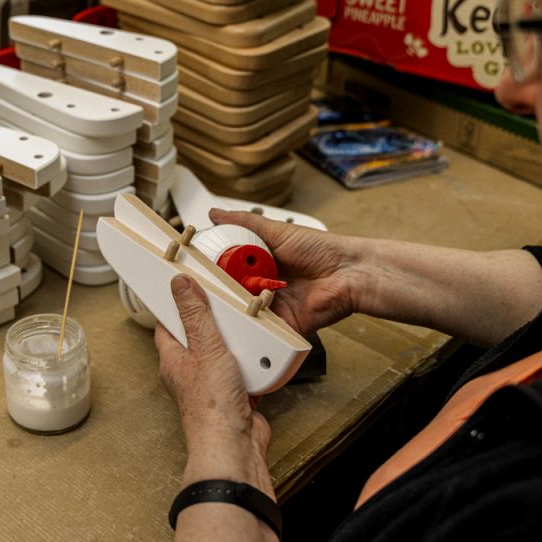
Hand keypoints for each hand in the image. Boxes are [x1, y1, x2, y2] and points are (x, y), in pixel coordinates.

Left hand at [154, 274, 271, 485]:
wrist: (235, 446)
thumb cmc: (211, 406)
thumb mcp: (205, 347)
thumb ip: (195, 314)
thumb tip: (180, 284)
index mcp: (174, 359)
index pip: (168, 324)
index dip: (177, 304)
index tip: (188, 287)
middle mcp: (190, 372)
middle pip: (201, 336)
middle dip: (216, 322)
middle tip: (227, 305)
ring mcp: (213, 384)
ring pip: (225, 353)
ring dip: (239, 344)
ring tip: (247, 331)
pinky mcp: (235, 395)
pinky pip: (245, 371)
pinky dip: (255, 364)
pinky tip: (262, 358)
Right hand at [210, 208, 363, 335]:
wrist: (349, 273)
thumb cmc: (320, 250)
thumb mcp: (277, 231)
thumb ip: (244, 223)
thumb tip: (215, 213)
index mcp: (261, 263)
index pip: (229, 267)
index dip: (213, 267)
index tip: (193, 265)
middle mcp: (264, 285)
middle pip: (232, 290)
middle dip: (218, 288)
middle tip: (198, 285)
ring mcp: (273, 306)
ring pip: (243, 310)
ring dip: (233, 305)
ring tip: (217, 298)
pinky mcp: (282, 325)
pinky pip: (262, 328)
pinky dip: (251, 323)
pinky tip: (240, 314)